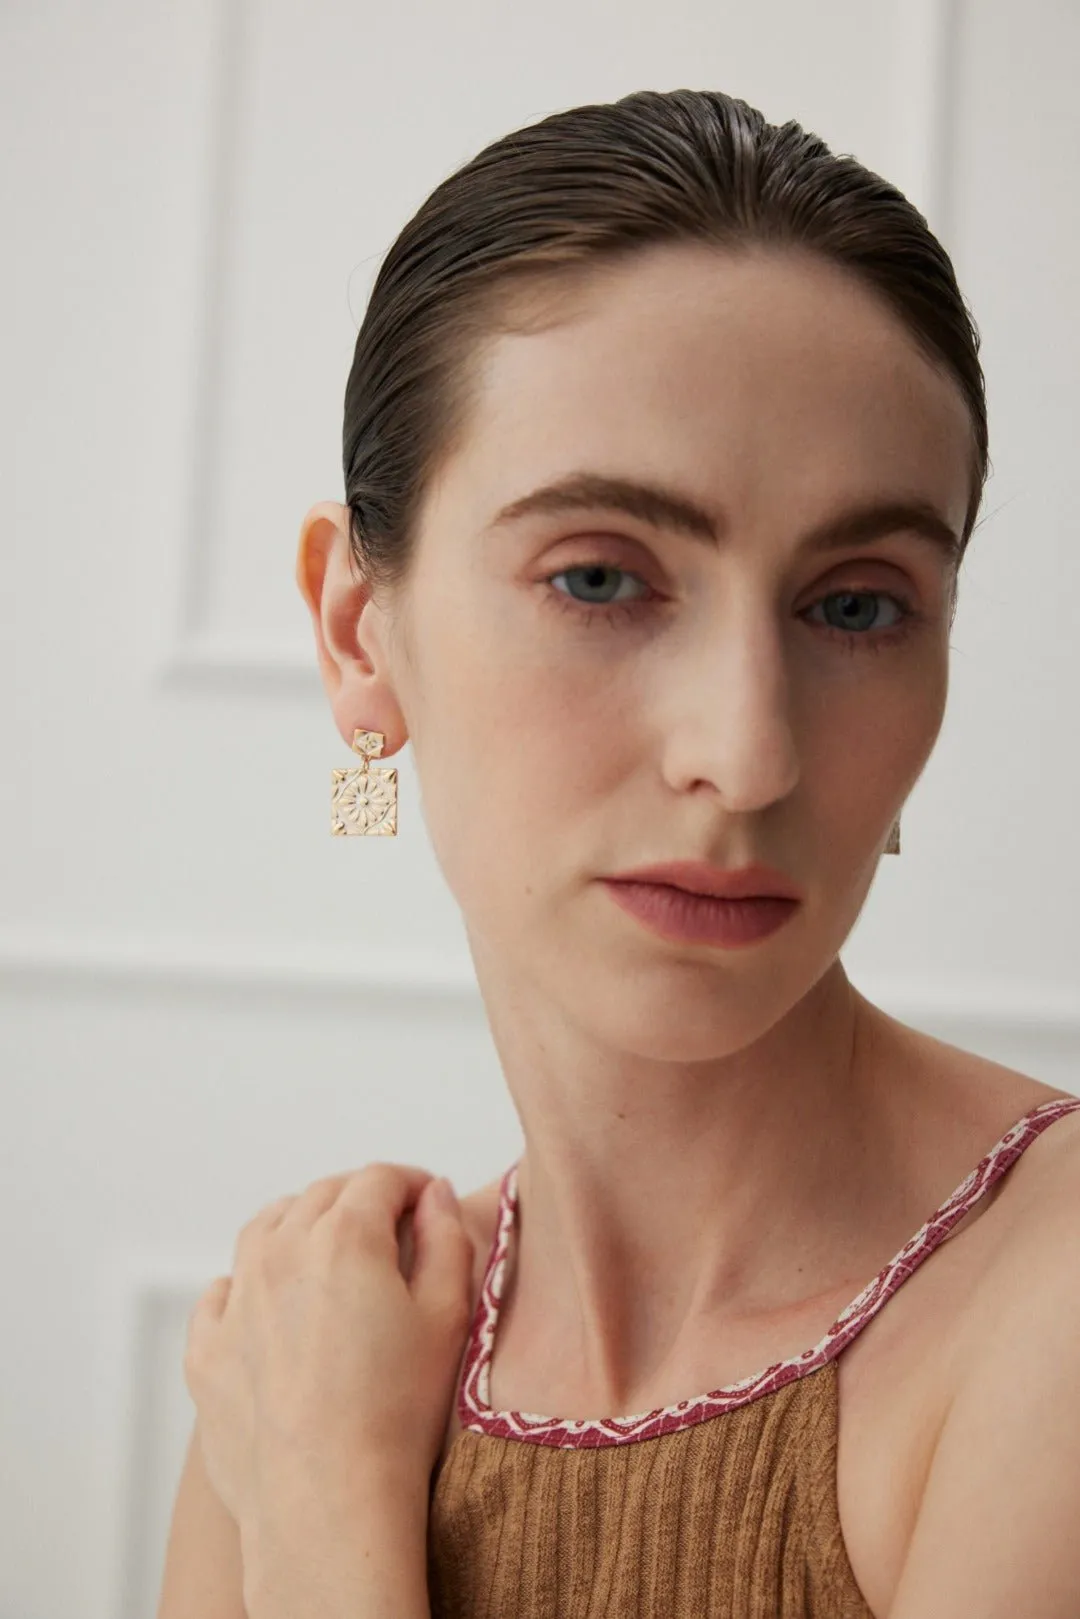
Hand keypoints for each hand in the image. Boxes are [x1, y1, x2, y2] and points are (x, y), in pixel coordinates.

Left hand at [183, 1163, 474, 1531]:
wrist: (327, 1501)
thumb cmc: (397, 1414)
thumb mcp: (448, 1317)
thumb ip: (447, 1239)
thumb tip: (432, 1193)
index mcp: (344, 1238)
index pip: (379, 1179)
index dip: (410, 1183)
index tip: (427, 1201)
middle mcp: (280, 1253)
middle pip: (321, 1196)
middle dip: (359, 1198)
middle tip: (389, 1223)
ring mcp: (236, 1301)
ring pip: (263, 1229)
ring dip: (298, 1224)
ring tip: (326, 1249)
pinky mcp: (207, 1351)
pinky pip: (220, 1294)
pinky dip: (245, 1284)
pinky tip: (267, 1303)